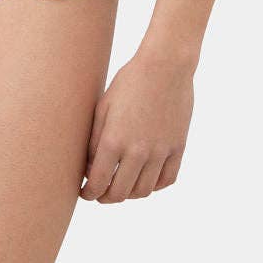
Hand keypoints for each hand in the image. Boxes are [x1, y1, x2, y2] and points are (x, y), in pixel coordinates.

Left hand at [79, 50, 193, 201]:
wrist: (165, 65)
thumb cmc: (129, 80)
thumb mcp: (104, 106)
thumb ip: (95, 139)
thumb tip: (89, 165)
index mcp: (114, 140)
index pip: (98, 182)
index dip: (88, 193)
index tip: (84, 193)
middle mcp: (138, 151)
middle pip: (120, 193)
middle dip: (106, 197)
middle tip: (100, 193)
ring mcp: (160, 152)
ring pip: (143, 191)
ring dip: (129, 194)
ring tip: (122, 186)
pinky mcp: (178, 148)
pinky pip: (166, 179)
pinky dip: (154, 185)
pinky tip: (145, 177)